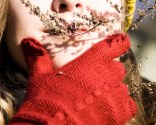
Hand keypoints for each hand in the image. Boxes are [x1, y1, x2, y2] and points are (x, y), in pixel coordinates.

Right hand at [9, 34, 136, 124]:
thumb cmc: (46, 100)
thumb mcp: (39, 77)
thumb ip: (38, 58)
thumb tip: (27, 41)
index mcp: (91, 61)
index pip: (114, 45)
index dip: (119, 42)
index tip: (120, 41)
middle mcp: (107, 75)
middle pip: (117, 68)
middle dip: (109, 73)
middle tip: (95, 81)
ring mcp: (115, 94)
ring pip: (122, 87)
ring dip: (113, 91)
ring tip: (98, 99)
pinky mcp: (120, 113)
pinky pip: (128, 105)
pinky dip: (121, 107)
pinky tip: (108, 111)